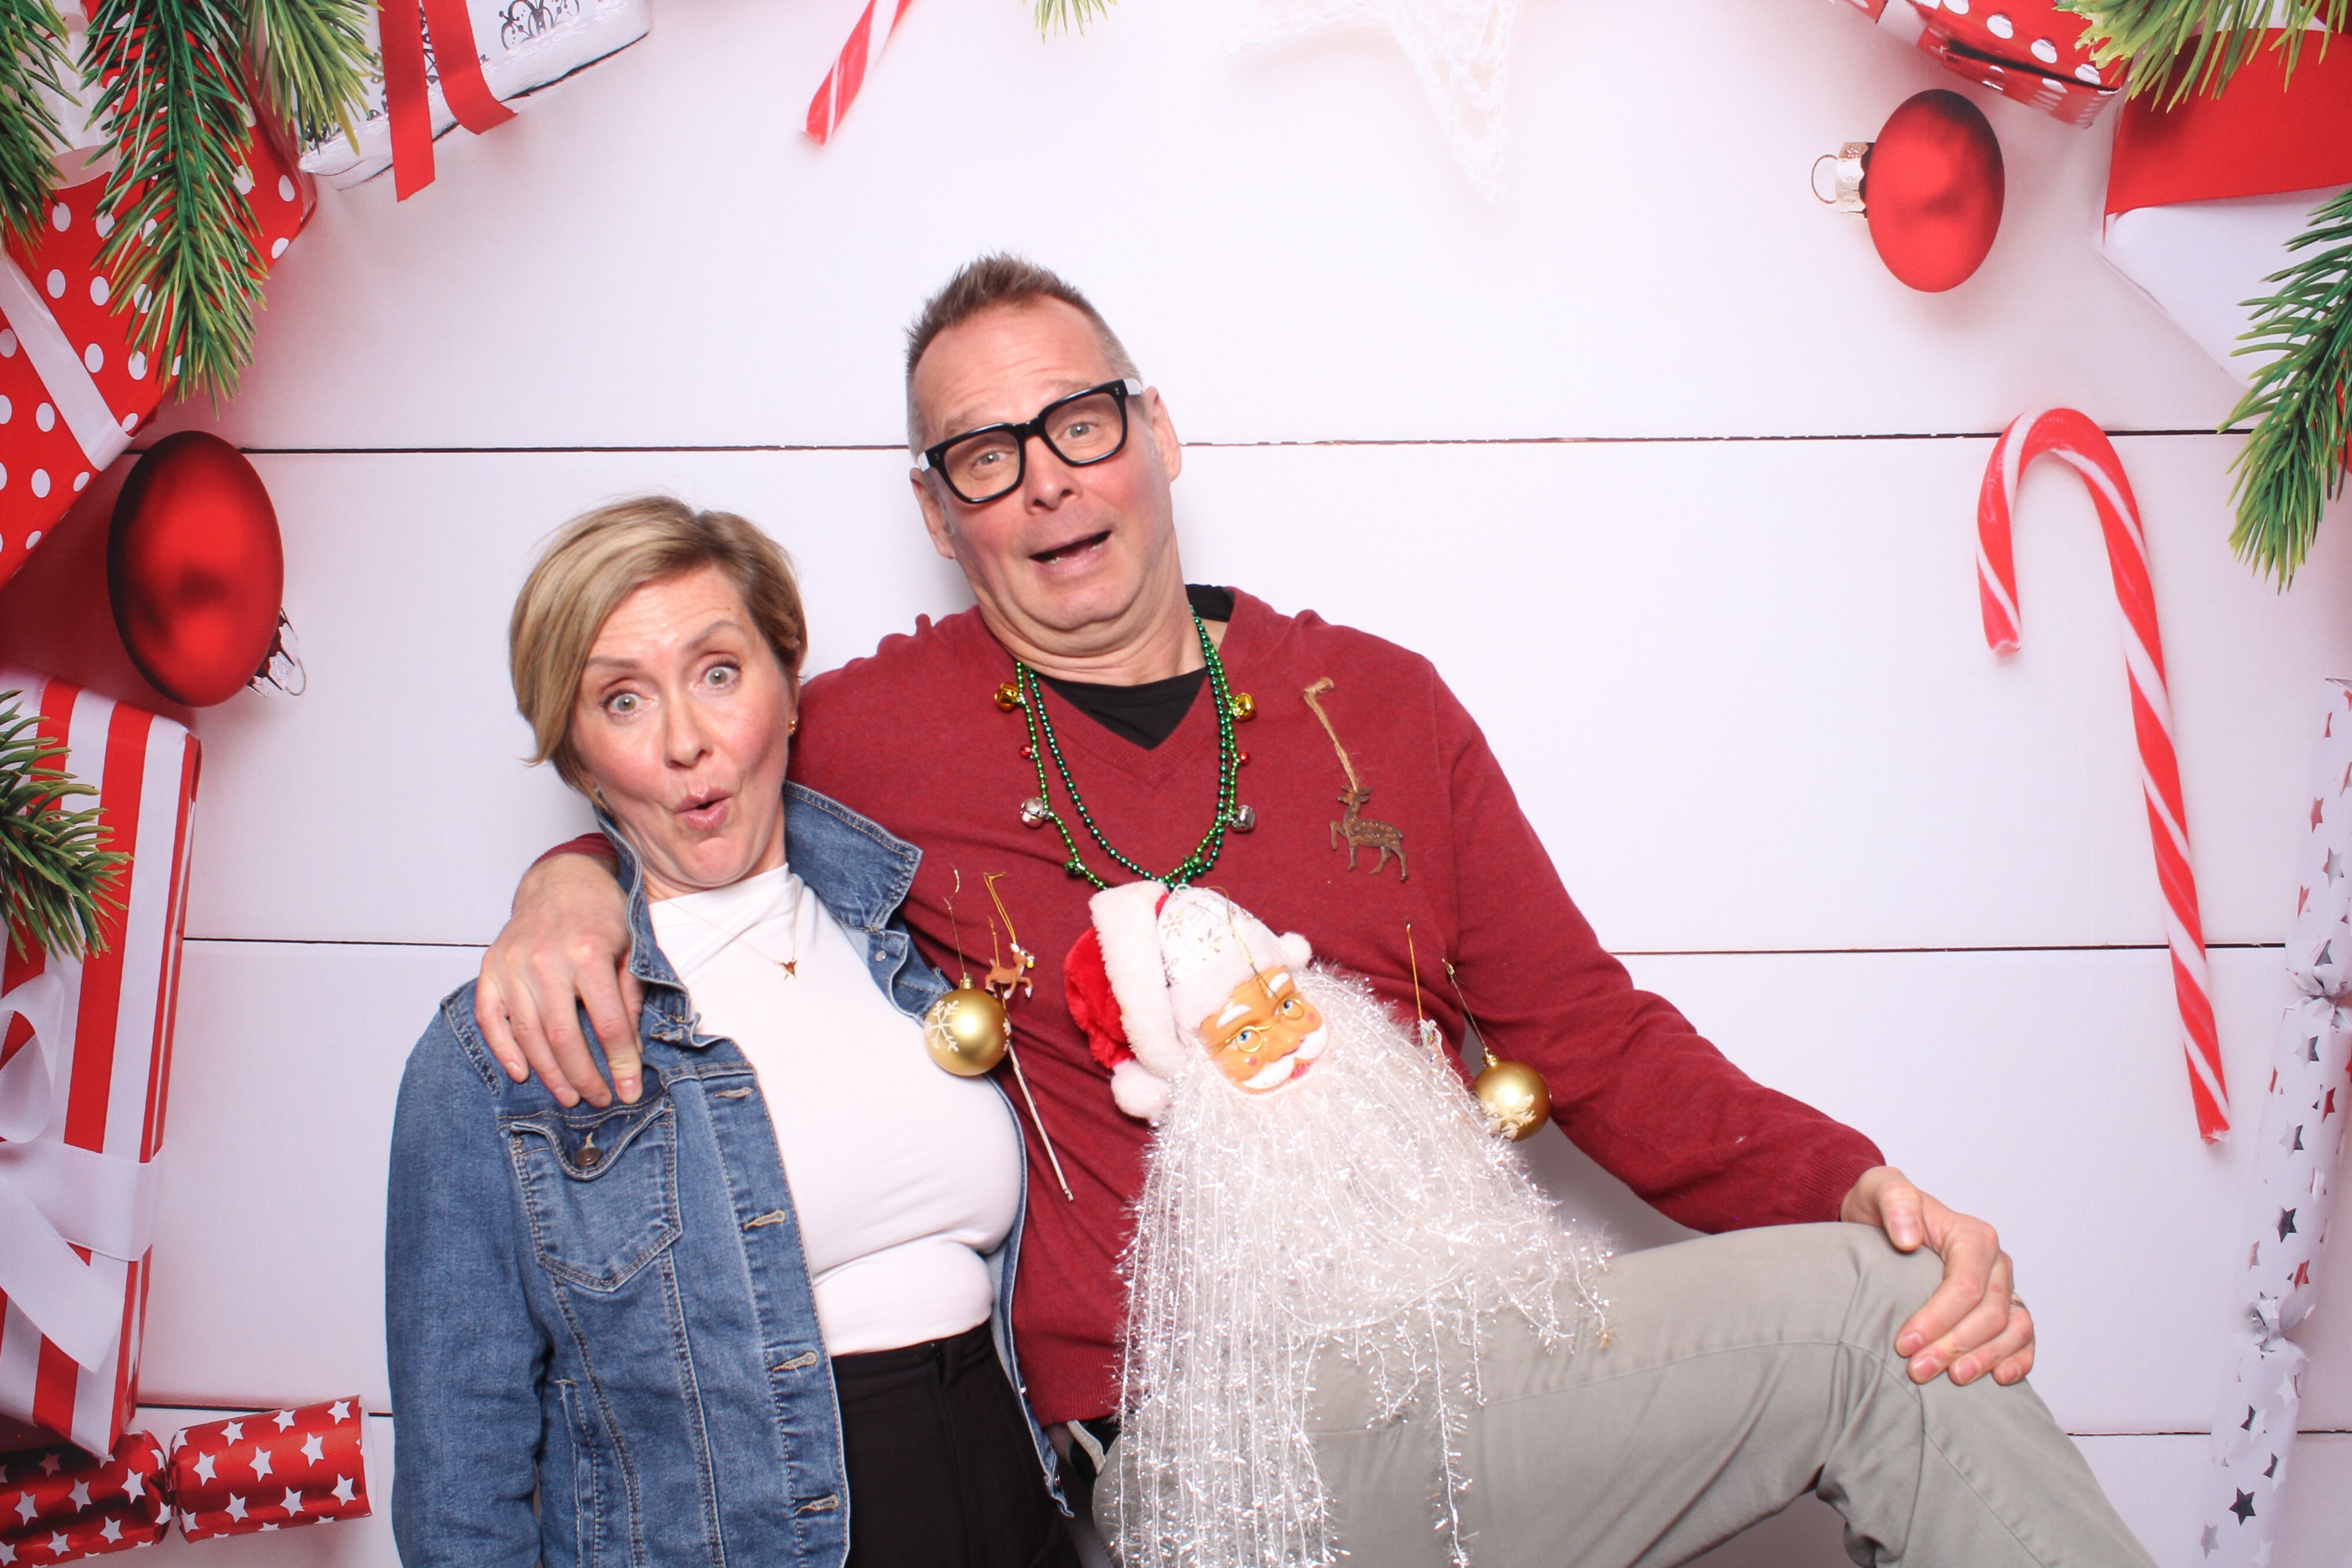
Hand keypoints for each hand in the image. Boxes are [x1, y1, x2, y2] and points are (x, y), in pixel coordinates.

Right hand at [474, 853, 640, 1106]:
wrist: (560, 878)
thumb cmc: (599, 912)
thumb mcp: (630, 946)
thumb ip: (630, 996)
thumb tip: (631, 1049)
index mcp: (587, 953)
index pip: (607, 1023)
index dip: (620, 1063)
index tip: (629, 1090)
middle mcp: (546, 961)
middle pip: (563, 1038)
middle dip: (585, 1077)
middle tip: (599, 1100)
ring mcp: (513, 965)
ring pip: (528, 1035)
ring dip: (549, 1074)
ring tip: (569, 1095)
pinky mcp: (491, 968)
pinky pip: (490, 1019)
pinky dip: (504, 1050)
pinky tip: (522, 1073)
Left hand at [1840, 1165, 2033, 1387]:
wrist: (1880, 1220)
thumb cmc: (1881, 1207)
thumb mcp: (1878, 1190)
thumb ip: (1894, 1202)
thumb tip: (1908, 1238)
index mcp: (1973, 1236)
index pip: (1965, 1286)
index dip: (1938, 1319)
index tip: (1904, 1344)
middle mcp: (1995, 1262)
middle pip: (1988, 1314)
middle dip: (1955, 1346)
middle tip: (1917, 1370)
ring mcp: (2003, 1287)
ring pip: (2012, 1329)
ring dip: (1985, 1358)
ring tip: (1952, 1378)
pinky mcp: (2003, 1308)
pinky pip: (2023, 1337)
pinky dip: (2017, 1359)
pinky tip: (1998, 1378)